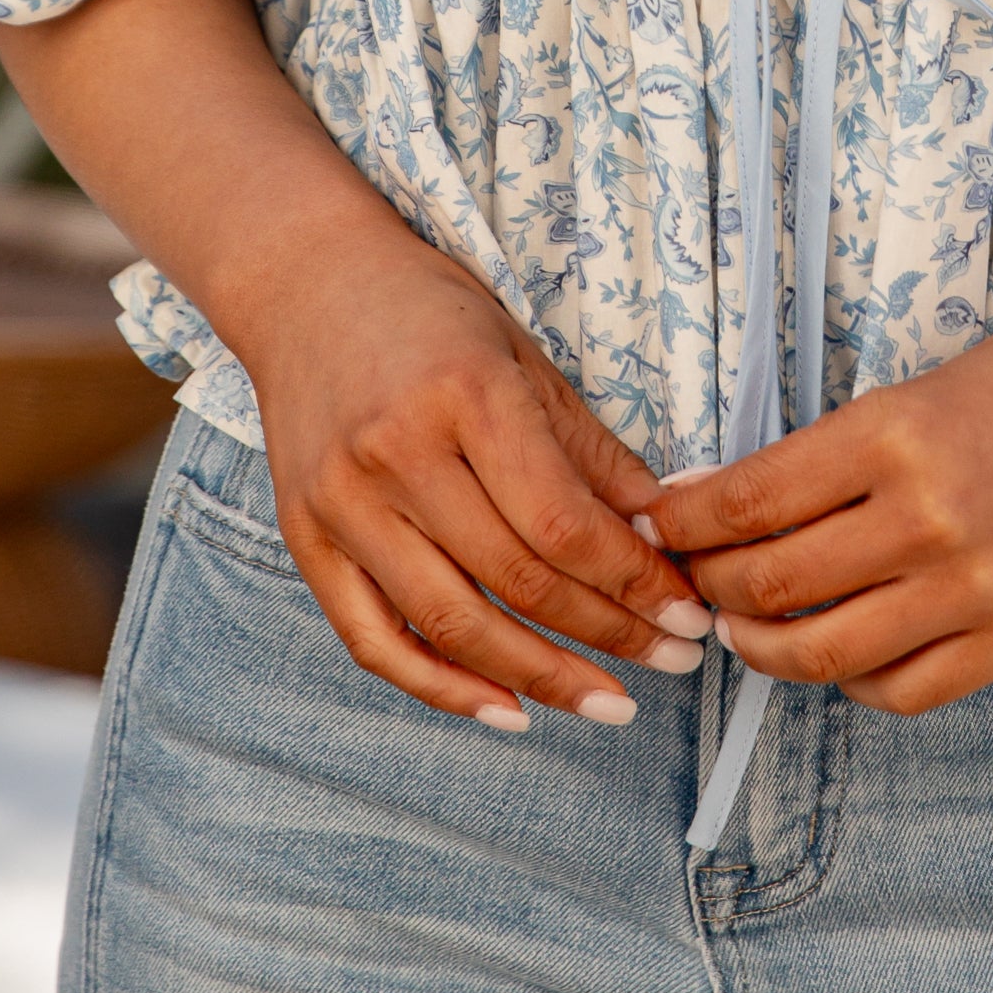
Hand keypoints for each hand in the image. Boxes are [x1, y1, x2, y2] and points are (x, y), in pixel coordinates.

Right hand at [231, 211, 714, 731]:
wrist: (304, 284)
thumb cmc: (428, 311)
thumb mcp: (523, 355)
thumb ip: (591, 449)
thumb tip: (663, 533)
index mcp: (465, 394)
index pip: (563, 521)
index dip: (634, 581)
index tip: (688, 613)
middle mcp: (397, 455)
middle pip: (517, 579)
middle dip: (609, 633)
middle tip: (674, 662)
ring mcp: (343, 505)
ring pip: (452, 624)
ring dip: (540, 678)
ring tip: (608, 702)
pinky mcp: (306, 541)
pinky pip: (375, 642)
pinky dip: (442, 688)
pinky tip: (506, 708)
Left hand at [640, 290, 992, 715]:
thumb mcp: (920, 391)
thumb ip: (834, 457)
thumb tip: (725, 502)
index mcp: (893, 435)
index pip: (748, 499)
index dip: (685, 520)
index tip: (659, 522)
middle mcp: (928, 517)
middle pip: (770, 581)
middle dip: (710, 583)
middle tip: (693, 576)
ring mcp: (975, 586)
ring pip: (823, 651)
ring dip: (763, 645)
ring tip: (748, 627)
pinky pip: (902, 689)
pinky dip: (852, 681)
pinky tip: (840, 652)